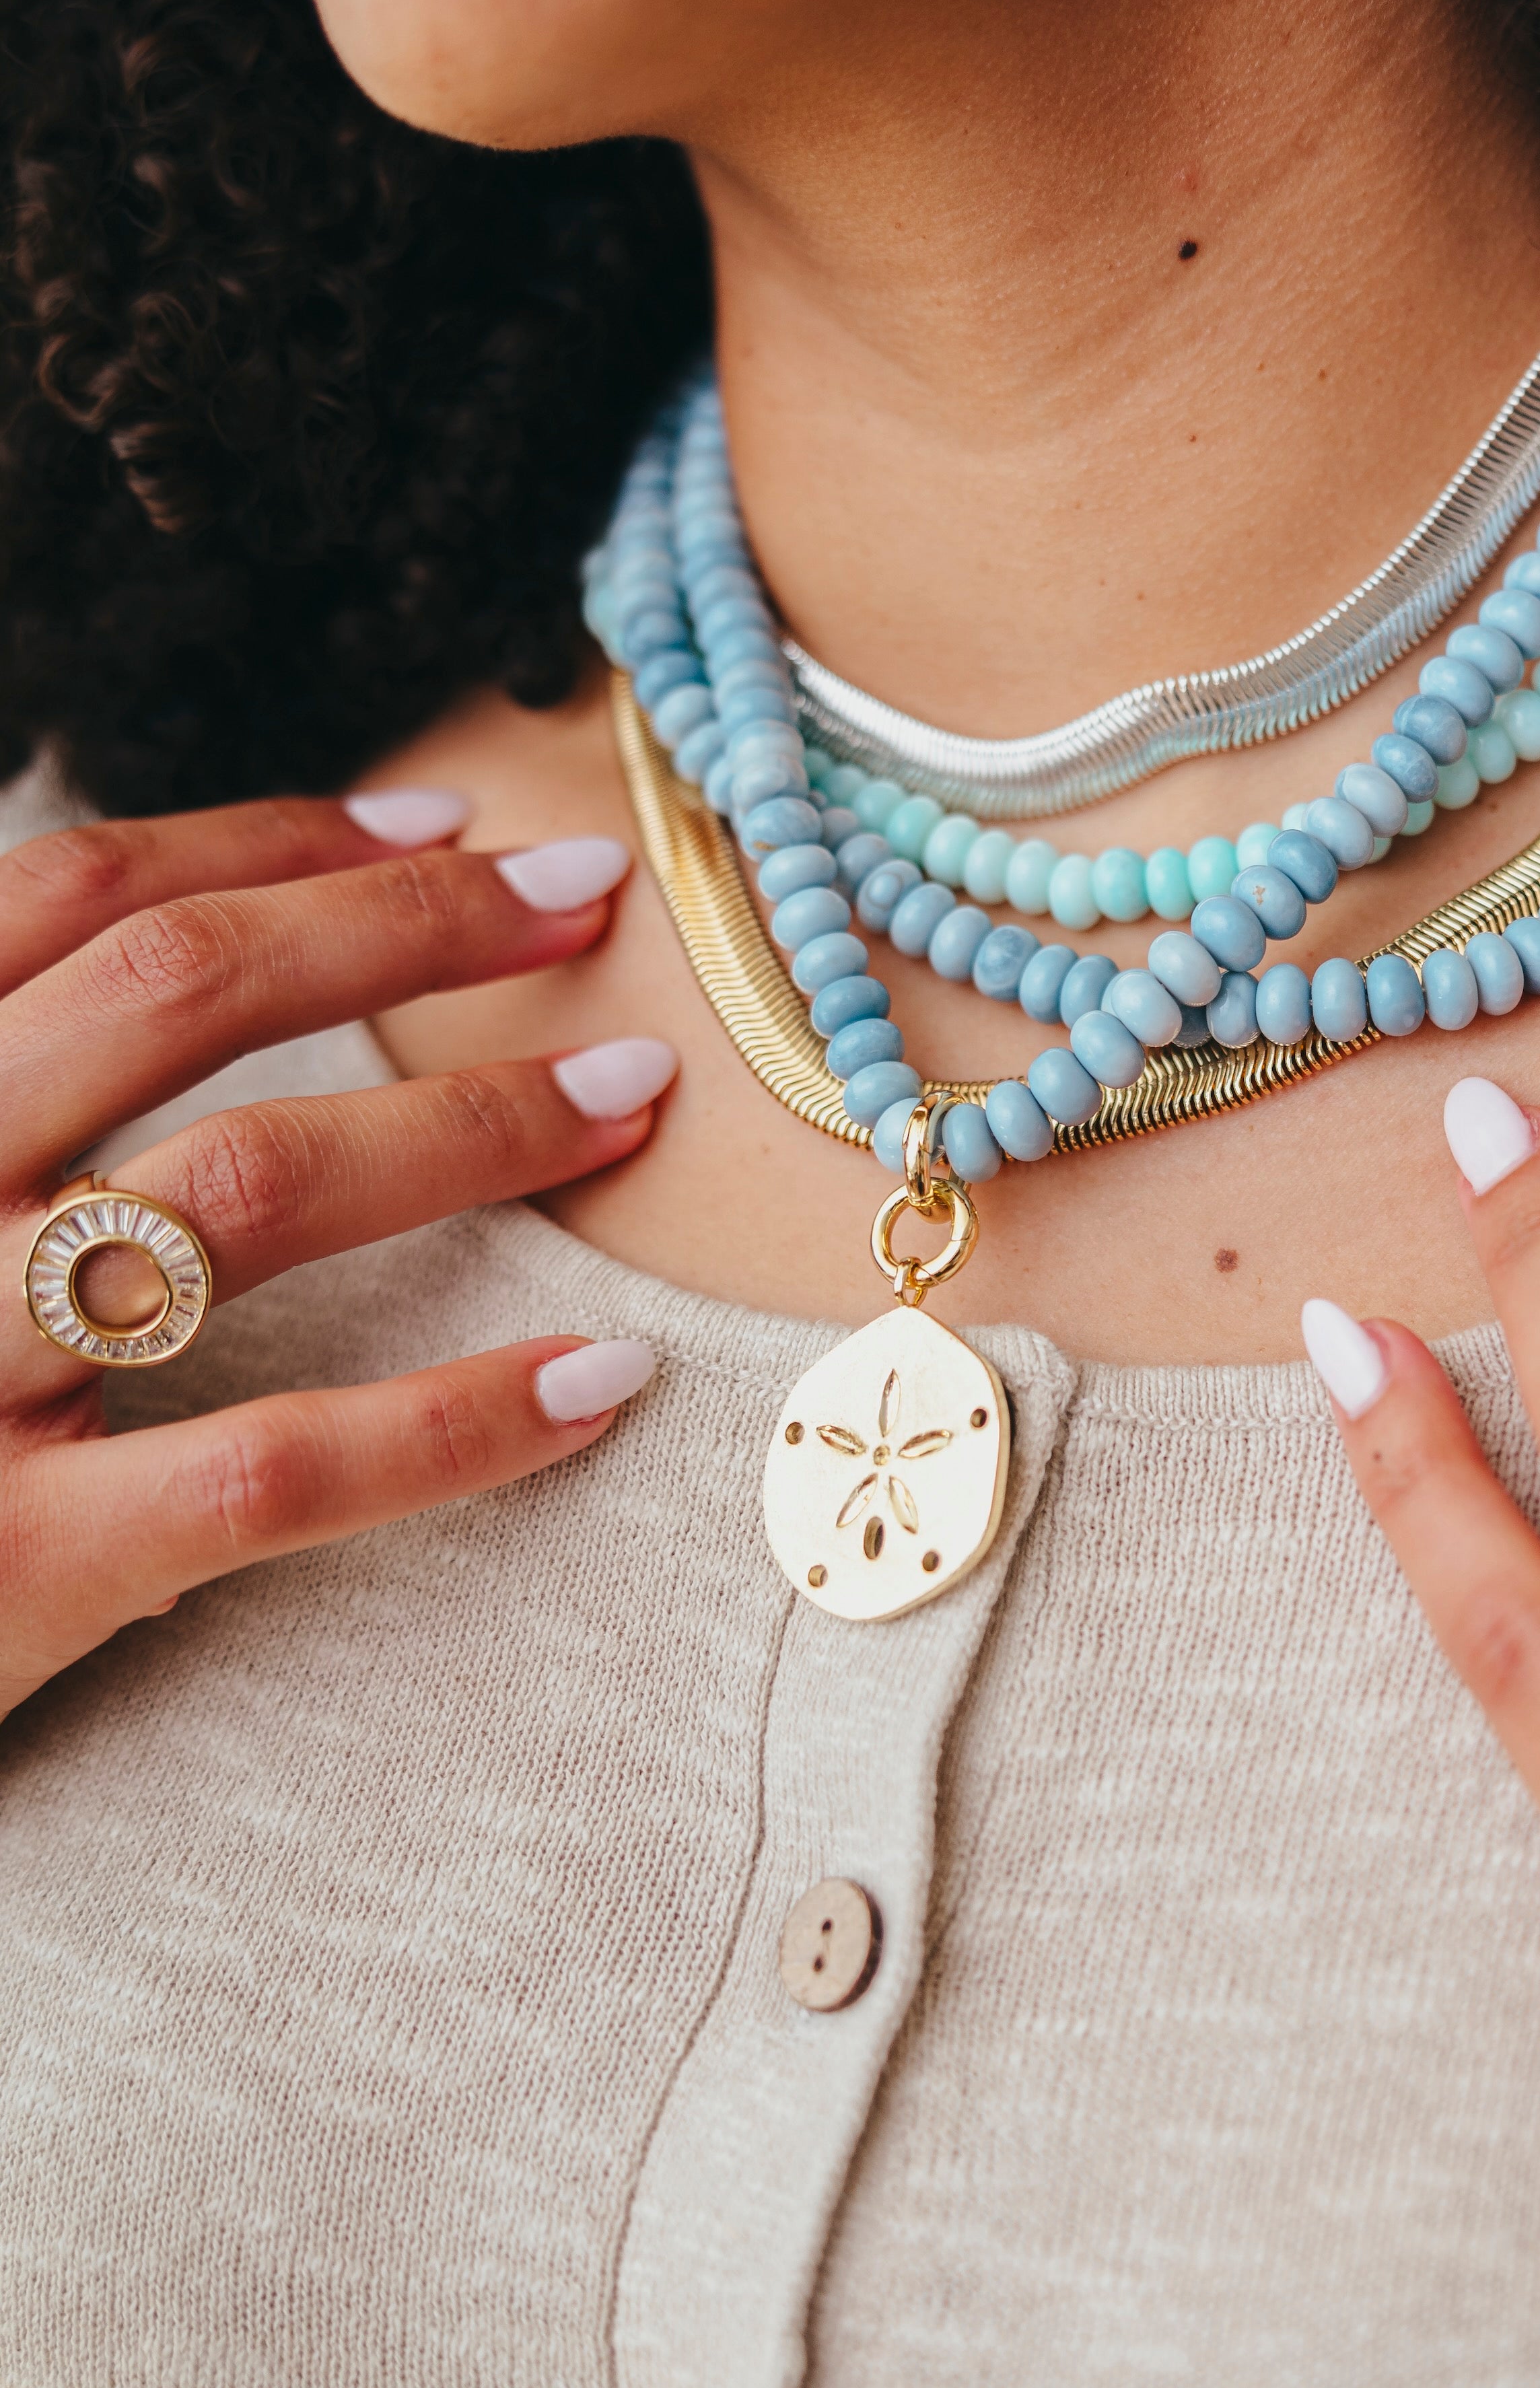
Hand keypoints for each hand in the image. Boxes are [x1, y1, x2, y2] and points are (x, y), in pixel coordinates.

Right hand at [0, 790, 674, 1721]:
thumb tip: (183, 953)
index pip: (69, 897)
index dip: (270, 839)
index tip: (440, 826)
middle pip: (177, 994)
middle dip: (405, 927)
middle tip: (584, 902)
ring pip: (243, 1187)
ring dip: (469, 1121)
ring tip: (630, 1092)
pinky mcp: (16, 1561)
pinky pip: (272, 1460)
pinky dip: (456, 1418)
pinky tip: (601, 1380)